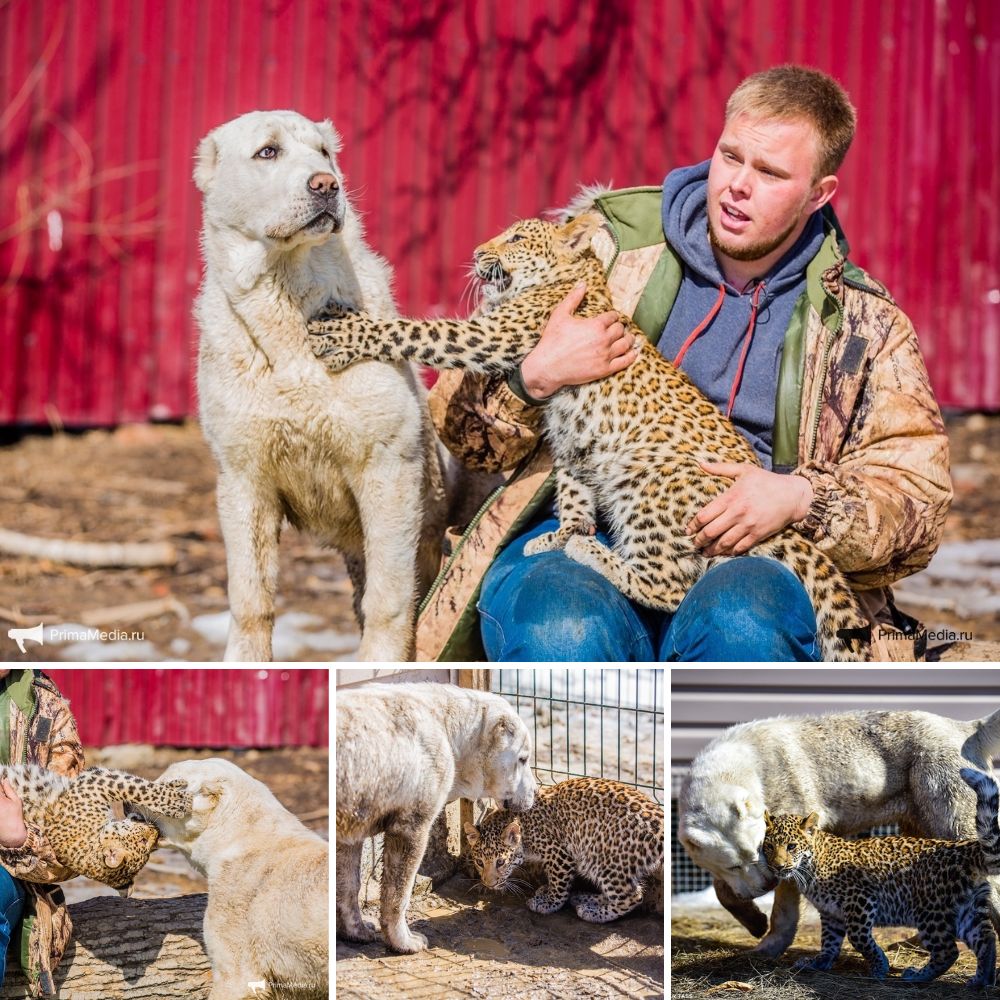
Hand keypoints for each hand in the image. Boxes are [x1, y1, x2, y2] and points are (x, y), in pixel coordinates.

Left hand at [0, 779, 26, 848]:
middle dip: (0, 792)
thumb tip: (5, 780)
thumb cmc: (15, 816)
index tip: (1, 781)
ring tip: (4, 805)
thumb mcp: (16, 801)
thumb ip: (9, 790)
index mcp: (0, 799)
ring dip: (0, 797)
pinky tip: (2, 809)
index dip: (0, 783)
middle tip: (3, 796)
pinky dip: (0, 806)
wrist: (10, 833)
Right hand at [519, 282, 637, 398]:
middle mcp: (603, 339)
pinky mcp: (604, 369)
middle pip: (620, 329)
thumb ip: (573, 298)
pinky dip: (631, 356)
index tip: (610, 318)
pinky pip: (624, 361)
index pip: (613, 316)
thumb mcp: (560, 315)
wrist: (548, 366)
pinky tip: (632, 353)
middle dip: (619, 327)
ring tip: (627, 338)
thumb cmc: (552, 340)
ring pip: (625, 344)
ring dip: (628, 339)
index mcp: (595, 325)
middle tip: (617, 329)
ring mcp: (605, 355)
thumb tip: (583, 284)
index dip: (612, 316)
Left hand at [686, 462, 813, 555]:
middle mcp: (738, 513)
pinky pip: (740, 547)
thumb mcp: (744, 470)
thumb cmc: (766, 481)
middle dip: (699, 540)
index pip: (705, 515)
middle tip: (694, 543)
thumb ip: (721, 468)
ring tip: (705, 552)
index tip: (687, 530)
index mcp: (731, 497)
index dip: (693, 525)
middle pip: (711, 531)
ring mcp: (748, 525)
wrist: (793, 495)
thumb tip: (701, 463)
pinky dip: (729, 552)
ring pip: (724, 542)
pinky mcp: (758, 534)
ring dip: (712, 550)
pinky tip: (723, 553)